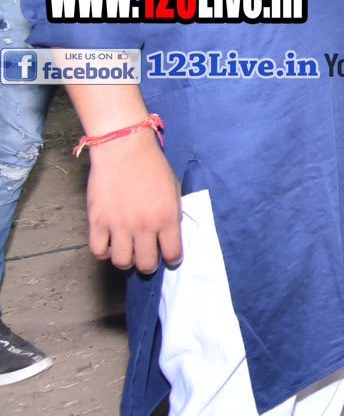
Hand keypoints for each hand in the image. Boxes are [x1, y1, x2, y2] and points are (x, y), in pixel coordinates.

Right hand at [85, 129, 181, 272]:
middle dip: (148, 265)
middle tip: (147, 259)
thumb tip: (169, 234)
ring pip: (121, 262)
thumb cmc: (152, 166)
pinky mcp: (97, 221)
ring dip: (126, 261)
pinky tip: (109, 244)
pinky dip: (104, 252)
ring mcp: (118, 225)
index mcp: (167, 217)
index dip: (172, 260)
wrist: (124, 149)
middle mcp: (144, 226)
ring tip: (128, 252)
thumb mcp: (173, 189)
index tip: (169, 259)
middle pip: (145, 264)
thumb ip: (172, 214)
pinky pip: (98, 251)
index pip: (172, 254)